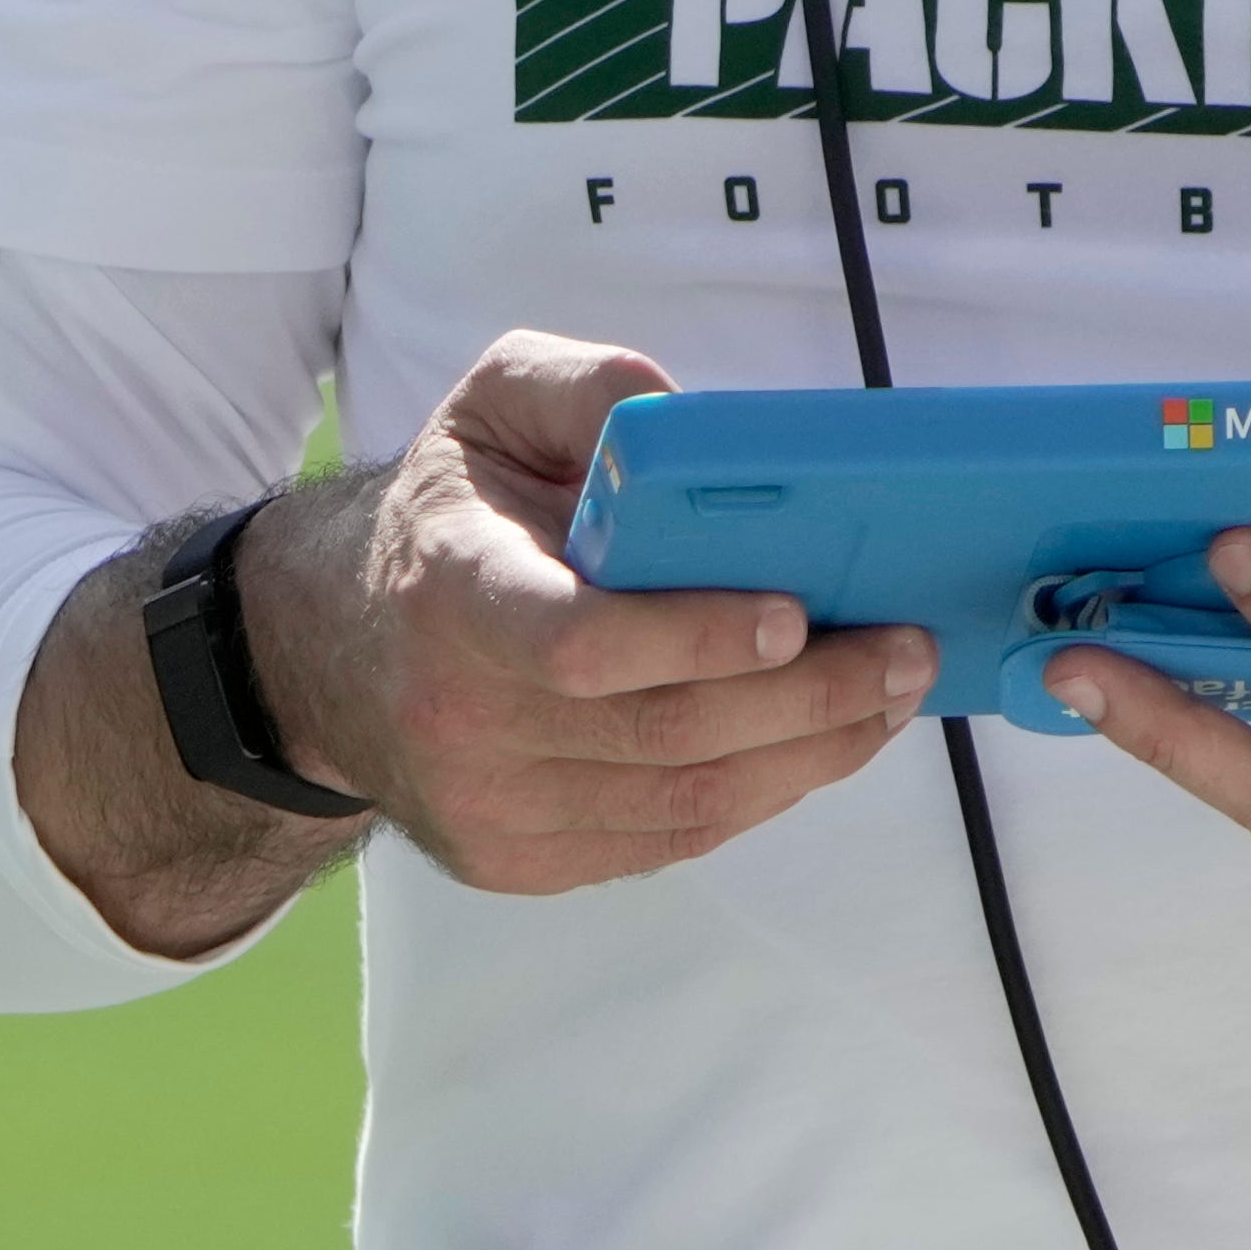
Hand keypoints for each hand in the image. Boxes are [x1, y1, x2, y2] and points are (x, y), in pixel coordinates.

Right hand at [239, 333, 932, 895]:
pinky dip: (765, 793)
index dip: (694, 638)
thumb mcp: (496, 404)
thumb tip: (691, 423)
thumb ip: (589, 389)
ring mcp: (486, 805)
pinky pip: (670, 838)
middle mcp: (458, 717)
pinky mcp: (517, 860)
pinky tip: (822, 743)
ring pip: (684, 800)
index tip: (793, 613)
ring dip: (813, 754)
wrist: (345, 644)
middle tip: (906, 651)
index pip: (578, 644)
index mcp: (450, 592)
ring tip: (893, 697)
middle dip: (810, 697)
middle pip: (663, 732)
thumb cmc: (458, 510)